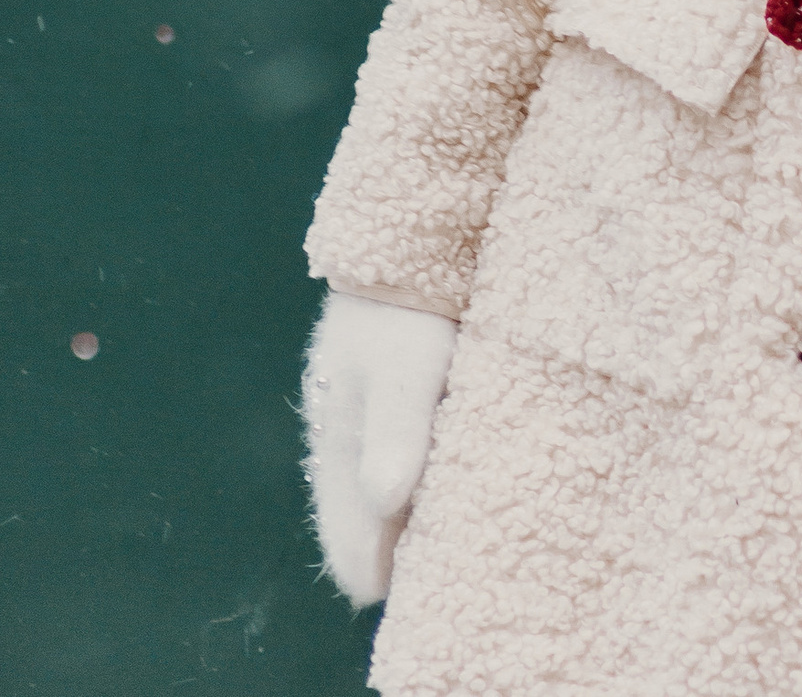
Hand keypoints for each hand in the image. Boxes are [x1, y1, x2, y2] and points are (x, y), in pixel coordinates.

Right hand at [301, 289, 458, 606]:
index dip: (379, 570)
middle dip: (396, 547)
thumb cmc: (405, 301)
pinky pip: (400, 454)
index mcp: (336, 441)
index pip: (347, 540)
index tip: (415, 588)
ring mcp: (365, 411)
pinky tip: (451, 475)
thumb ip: (396, 432)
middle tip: (443, 562)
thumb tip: (387, 504)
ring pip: (380, 490)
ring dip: (409, 511)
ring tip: (454, 527)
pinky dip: (420, 474)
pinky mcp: (394, 389)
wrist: (407, 226)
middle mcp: (343, 435)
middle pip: (363, 521)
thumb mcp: (404, 365)